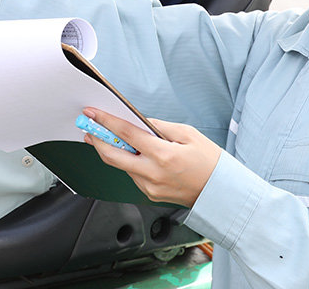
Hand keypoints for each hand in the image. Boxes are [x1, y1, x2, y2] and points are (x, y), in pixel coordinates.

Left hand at [81, 108, 221, 206]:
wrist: (220, 192)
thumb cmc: (209, 162)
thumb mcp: (188, 134)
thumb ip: (160, 127)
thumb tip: (140, 120)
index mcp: (163, 156)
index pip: (126, 135)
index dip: (106, 122)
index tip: (93, 113)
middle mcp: (153, 174)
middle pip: (113, 156)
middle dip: (96, 140)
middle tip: (87, 127)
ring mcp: (150, 188)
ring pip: (122, 166)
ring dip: (112, 151)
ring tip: (106, 137)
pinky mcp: (150, 195)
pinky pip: (133, 175)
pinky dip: (127, 162)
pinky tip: (129, 152)